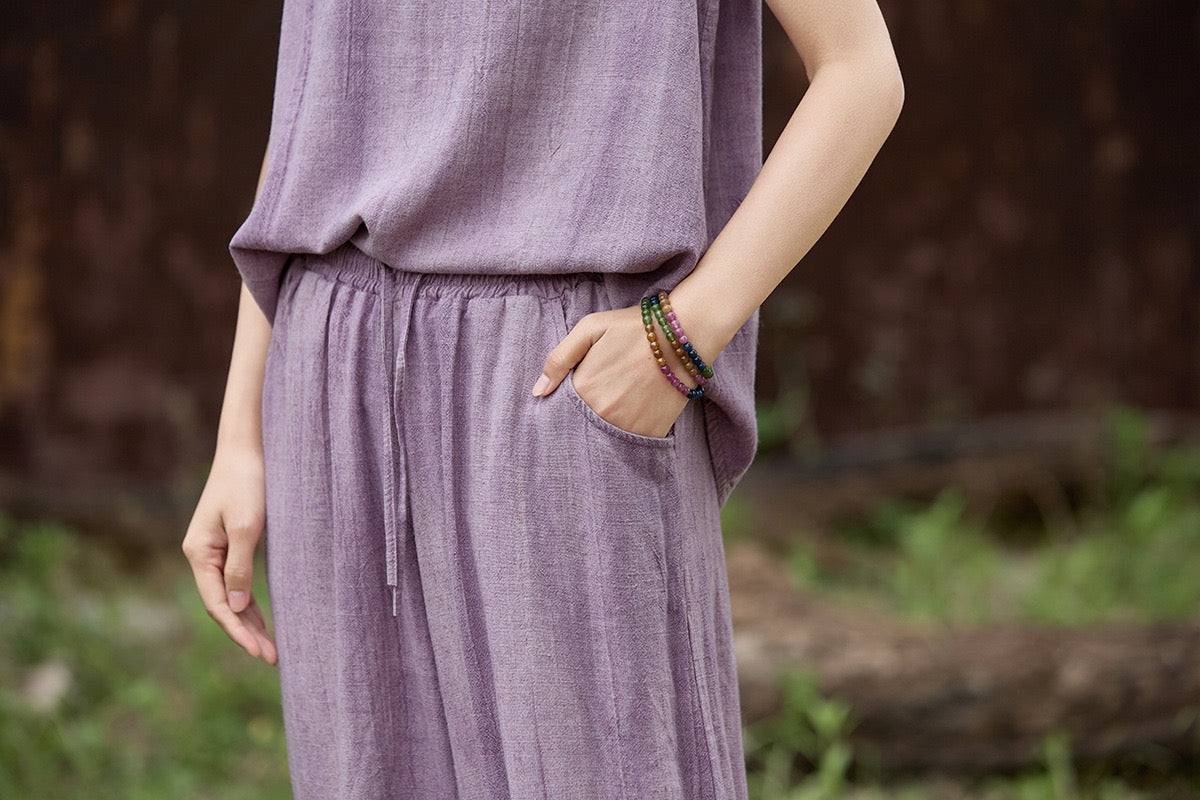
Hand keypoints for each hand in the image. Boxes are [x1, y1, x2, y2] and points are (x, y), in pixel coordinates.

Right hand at [181, 443, 277, 664]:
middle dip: (245, 633)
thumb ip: (239, 568)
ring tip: (270, 648)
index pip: (216, 604)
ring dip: (248, 622)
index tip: (259, 652)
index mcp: (199, 553)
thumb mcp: (248, 526)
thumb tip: (235, 607)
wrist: (249, 448)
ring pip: (230, 596)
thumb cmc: (249, 483)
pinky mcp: (230, 543)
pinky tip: (262, 619)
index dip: (237, 631)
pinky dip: (249, 602)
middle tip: (272, 658)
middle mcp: (201, 555)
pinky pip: (237, 582)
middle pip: (222, 605)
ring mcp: (214, 550)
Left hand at [531, 304, 690, 437]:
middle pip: (583, 425)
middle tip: (607, 393)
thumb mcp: (589, 328)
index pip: (562, 409)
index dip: (569, 402)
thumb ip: (559, 358)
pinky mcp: (651, 433)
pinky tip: (638, 410)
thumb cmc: (634, 327)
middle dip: (588, 415)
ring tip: (622, 400)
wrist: (685, 333)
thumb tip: (538, 391)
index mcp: (584, 389)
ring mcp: (628, 427)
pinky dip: (631, 432)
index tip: (583, 391)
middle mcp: (603, 413)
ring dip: (609, 424)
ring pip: (606, 436)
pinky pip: (632, 443)